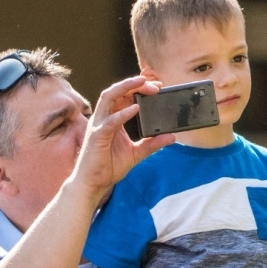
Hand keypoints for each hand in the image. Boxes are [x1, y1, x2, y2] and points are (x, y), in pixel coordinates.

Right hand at [73, 76, 170, 199]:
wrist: (94, 183)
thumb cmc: (109, 167)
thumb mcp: (136, 153)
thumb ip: (152, 144)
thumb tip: (172, 137)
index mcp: (112, 120)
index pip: (124, 97)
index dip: (138, 89)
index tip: (157, 87)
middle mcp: (103, 118)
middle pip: (116, 92)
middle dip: (134, 85)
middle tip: (154, 85)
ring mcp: (98, 125)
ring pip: (109, 97)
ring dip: (125, 88)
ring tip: (142, 84)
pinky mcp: (97, 136)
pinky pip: (110, 121)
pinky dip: (123, 113)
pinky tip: (135, 109)